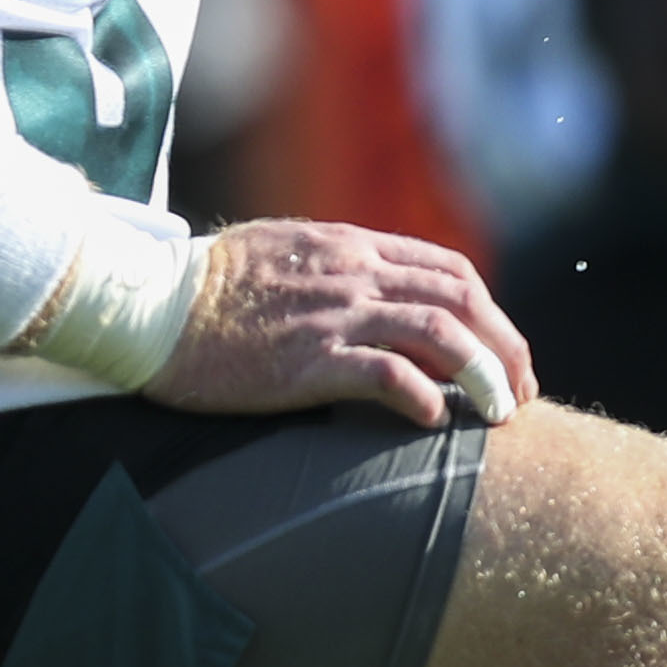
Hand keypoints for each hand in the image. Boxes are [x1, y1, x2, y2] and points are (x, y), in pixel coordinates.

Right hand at [146, 218, 536, 427]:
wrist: (145, 304)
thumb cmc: (200, 287)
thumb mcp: (278, 253)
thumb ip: (329, 267)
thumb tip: (367, 293)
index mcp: (349, 246)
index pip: (448, 268)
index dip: (490, 312)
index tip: (502, 353)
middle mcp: (353, 273)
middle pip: (462, 298)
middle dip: (507, 347)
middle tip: (520, 393)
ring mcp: (333, 315)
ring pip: (443, 333)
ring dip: (485, 375)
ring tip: (499, 414)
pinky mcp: (308, 361)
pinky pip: (390, 375)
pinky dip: (424, 398)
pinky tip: (430, 420)